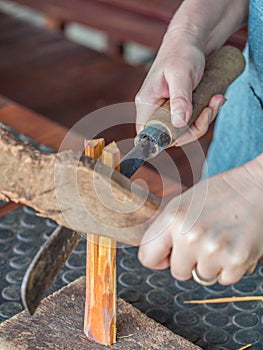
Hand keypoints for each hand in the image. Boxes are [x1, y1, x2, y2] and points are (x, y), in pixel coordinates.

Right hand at [135, 33, 224, 145]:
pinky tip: (215, 99)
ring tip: (217, 99)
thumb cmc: (181, 53)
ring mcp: (166, 110)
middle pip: (170, 136)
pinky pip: (191, 122)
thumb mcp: (181, 74)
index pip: (147, 134)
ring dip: (204, 119)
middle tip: (210, 108)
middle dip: (194, 128)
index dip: (164, 140)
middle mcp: (154, 110)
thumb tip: (179, 123)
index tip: (187, 131)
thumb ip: (180, 99)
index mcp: (146, 103)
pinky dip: (205, 114)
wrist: (189, 41)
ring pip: (184, 130)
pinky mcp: (178, 109)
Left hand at [138, 158, 262, 284]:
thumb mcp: (182, 203)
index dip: (159, 256)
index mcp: (172, 219)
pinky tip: (232, 245)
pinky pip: (223, 279)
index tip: (169, 252)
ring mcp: (213, 250)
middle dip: (188, 260)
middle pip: (177, 272)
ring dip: (210, 263)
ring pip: (202, 276)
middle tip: (203, 238)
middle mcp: (190, 236)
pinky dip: (228, 267)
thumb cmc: (219, 193)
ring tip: (220, 238)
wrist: (256, 188)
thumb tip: (155, 256)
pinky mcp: (236, 261)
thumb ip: (164, 229)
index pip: (147, 257)